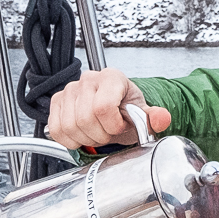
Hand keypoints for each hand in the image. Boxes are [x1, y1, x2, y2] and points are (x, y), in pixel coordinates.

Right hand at [44, 68, 167, 150]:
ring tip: (97, 132)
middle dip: (100, 134)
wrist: (114, 107)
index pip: (103, 107)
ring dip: (86, 138)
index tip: (120, 127)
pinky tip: (83, 133)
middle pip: (85, 119)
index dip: (113, 126)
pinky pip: (57, 130)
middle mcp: (88, 79)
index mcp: (111, 78)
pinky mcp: (56, 102)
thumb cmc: (126, 109)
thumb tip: (162, 118)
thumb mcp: (142, 113)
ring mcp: (69, 90)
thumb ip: (153, 117)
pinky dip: (70, 139)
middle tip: (109, 132)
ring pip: (70, 126)